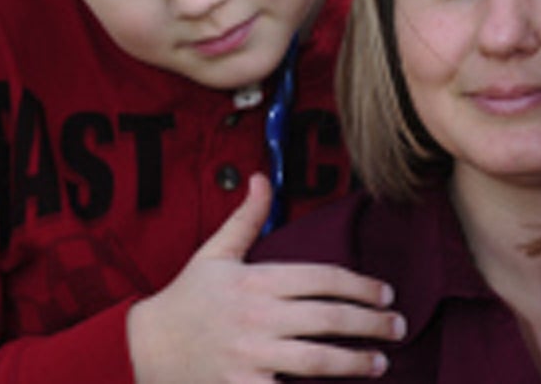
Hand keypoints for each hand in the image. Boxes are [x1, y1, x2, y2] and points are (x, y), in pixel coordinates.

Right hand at [127, 174, 405, 382]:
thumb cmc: (185, 301)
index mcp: (256, 281)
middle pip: (329, 319)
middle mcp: (257, 317)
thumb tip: (261, 177)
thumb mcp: (214, 254)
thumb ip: (246, 218)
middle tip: (398, 327)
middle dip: (371, 323)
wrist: (142, 349)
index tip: (385, 293)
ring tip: (381, 362)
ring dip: (356, 362)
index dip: (361, 286)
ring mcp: (250, 355)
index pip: (324, 279)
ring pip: (317, 360)